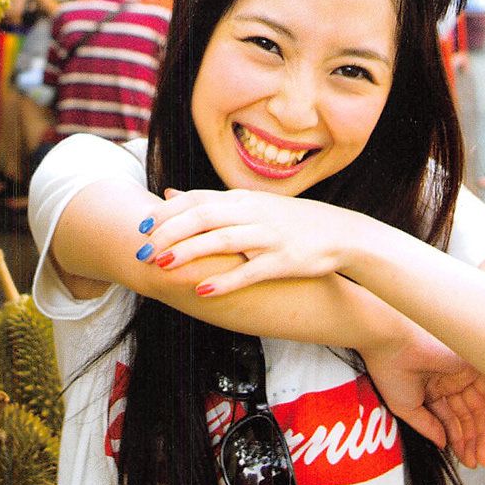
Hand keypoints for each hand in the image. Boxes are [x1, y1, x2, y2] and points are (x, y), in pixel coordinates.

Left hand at [142, 187, 352, 292]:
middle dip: (169, 232)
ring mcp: (268, 236)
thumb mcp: (250, 204)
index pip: (197, 200)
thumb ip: (210, 202)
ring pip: (222, 240)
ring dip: (190, 252)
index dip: (167, 213)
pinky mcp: (283, 261)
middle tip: (143, 250)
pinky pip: (250, 271)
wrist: (342, 234)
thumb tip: (170, 194)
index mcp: (243, 199)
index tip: (142, 227)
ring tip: (163, 265)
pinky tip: (203, 290)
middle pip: (203, 217)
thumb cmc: (291, 221)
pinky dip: (226, 281)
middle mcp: (252, 213)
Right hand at [364, 329, 484, 468]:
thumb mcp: (406, 408)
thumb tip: (444, 444)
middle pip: (469, 416)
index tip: (464, 461)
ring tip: (481, 456)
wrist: (390, 343)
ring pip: (480, 408)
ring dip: (483, 434)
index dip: (459, 441)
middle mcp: (449, 381)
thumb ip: (428, 426)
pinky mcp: (471, 365)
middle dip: (473, 441)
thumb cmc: (391, 372)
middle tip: (476, 463)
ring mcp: (461, 373)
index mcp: (432, 389)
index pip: (452, 419)